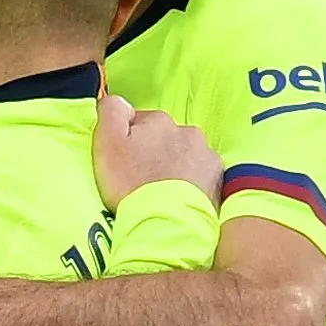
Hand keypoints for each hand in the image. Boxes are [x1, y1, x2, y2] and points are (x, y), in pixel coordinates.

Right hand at [94, 95, 222, 208]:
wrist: (165, 224)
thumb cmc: (131, 184)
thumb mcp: (106, 141)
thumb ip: (111, 110)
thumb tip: (118, 101)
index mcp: (159, 119)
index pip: (138, 122)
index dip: (127, 142)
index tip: (123, 162)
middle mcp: (187, 131)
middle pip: (164, 138)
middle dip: (154, 152)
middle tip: (141, 179)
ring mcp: (207, 156)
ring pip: (184, 156)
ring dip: (174, 167)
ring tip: (162, 191)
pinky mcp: (219, 180)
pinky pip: (201, 175)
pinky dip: (192, 183)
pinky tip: (179, 197)